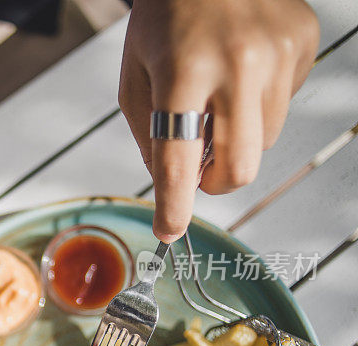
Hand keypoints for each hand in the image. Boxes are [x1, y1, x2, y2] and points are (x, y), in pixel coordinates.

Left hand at [119, 0, 318, 241]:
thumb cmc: (165, 17)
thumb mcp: (135, 74)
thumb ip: (148, 133)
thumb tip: (173, 183)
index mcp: (183, 71)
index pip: (179, 158)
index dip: (174, 204)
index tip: (169, 230)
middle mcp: (238, 63)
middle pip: (239, 167)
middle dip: (214, 182)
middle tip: (197, 168)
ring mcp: (279, 53)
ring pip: (264, 141)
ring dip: (237, 137)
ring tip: (217, 96)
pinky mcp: (304, 44)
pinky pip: (283, 105)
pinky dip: (258, 104)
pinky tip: (242, 69)